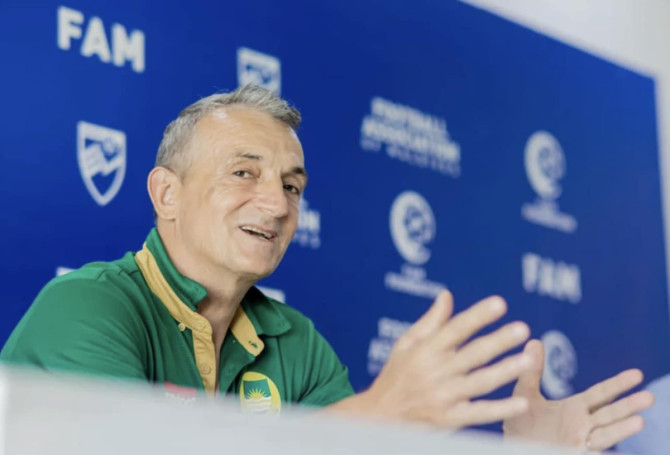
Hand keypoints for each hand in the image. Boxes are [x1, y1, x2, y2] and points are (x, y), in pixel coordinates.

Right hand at [362, 291, 532, 427]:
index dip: (478, 316)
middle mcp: (435, 372)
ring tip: (529, 359)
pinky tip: (522, 402)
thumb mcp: (405, 345)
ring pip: (479, 382)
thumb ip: (430, 322)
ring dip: (505, 371)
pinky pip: (479, 413)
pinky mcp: (449, 419)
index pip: (456, 329)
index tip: (500, 303)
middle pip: (472, 354)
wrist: (378, 417)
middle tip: (522, 329)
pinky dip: (501, 409)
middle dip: (498, 341)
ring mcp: (443, 397)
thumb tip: (447, 296)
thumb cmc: (395, 376)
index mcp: (426, 350)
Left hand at [503, 340, 653, 449]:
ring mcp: (580, 443)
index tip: (637, 374)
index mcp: (575, 408)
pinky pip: (592, 453)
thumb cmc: (521, 423)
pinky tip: (617, 452)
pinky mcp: (572, 454)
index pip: (602, 394)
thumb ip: (532, 371)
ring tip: (639, 421)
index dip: (618, 384)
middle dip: (629, 406)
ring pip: (605, 436)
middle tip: (650, 397)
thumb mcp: (525, 394)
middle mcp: (582, 426)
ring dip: (622, 430)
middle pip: (610, 414)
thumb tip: (535, 341)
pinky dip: (601, 453)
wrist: (510, 447)